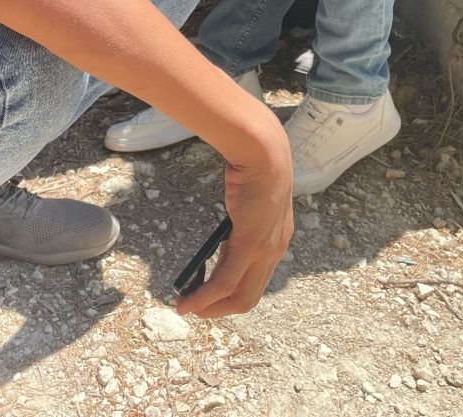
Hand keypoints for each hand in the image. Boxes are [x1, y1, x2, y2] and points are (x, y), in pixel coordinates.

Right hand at [176, 121, 293, 317]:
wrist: (262, 153)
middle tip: (194, 309)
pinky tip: (188, 301)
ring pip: (237, 295)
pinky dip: (204, 296)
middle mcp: (276, 250)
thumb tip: (225, 238)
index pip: (257, 280)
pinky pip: (225, 281)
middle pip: (248, 296)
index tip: (209, 294)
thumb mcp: (249, 203)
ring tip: (185, 307)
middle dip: (219, 308)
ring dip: (209, 306)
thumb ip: (241, 224)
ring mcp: (266, 250)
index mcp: (277, 240)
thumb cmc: (255, 169)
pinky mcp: (252, 245)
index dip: (232, 294)